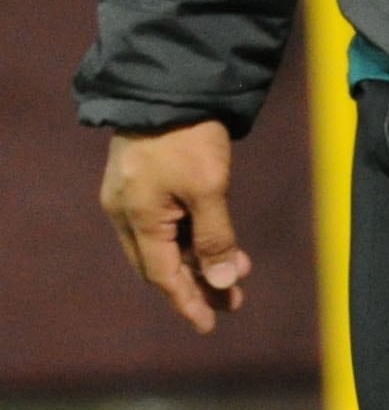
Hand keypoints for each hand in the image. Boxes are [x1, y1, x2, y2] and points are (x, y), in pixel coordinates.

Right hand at [102, 122, 248, 333]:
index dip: (187, 302)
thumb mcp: (209, 188)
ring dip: (202, 259)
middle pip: (163, 263)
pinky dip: (195, 235)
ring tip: (239, 272)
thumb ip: (216, 237)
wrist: (168, 85)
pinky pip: (168, 221)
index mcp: (137, 220)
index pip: (163, 276)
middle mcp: (128, 213)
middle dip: (198, 284)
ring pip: (168, 242)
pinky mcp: (145, 180)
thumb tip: (223, 281)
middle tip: (234, 301)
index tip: (210, 324)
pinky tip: (220, 240)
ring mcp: (134, 196)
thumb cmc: (187, 138)